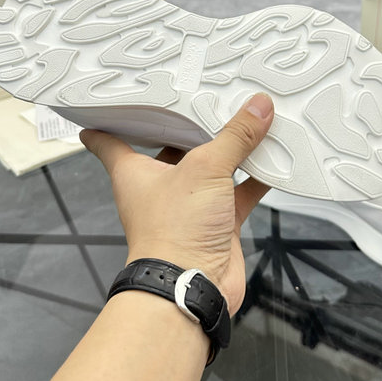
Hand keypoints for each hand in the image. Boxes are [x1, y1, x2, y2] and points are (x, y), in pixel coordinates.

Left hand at [80, 93, 273, 315]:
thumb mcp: (205, 168)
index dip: (109, 120)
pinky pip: (239, 191)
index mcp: (136, 171)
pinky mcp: (217, 221)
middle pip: (173, 147)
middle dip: (190, 125)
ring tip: (249, 117)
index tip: (108, 103)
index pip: (111, 140)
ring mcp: (190, 204)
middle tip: (205, 94)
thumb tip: (256, 108)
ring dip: (230, 149)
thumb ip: (234, 137)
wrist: (192, 286)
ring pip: (212, 168)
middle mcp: (161, 186)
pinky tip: (274, 159)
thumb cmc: (173, 234)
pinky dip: (256, 177)